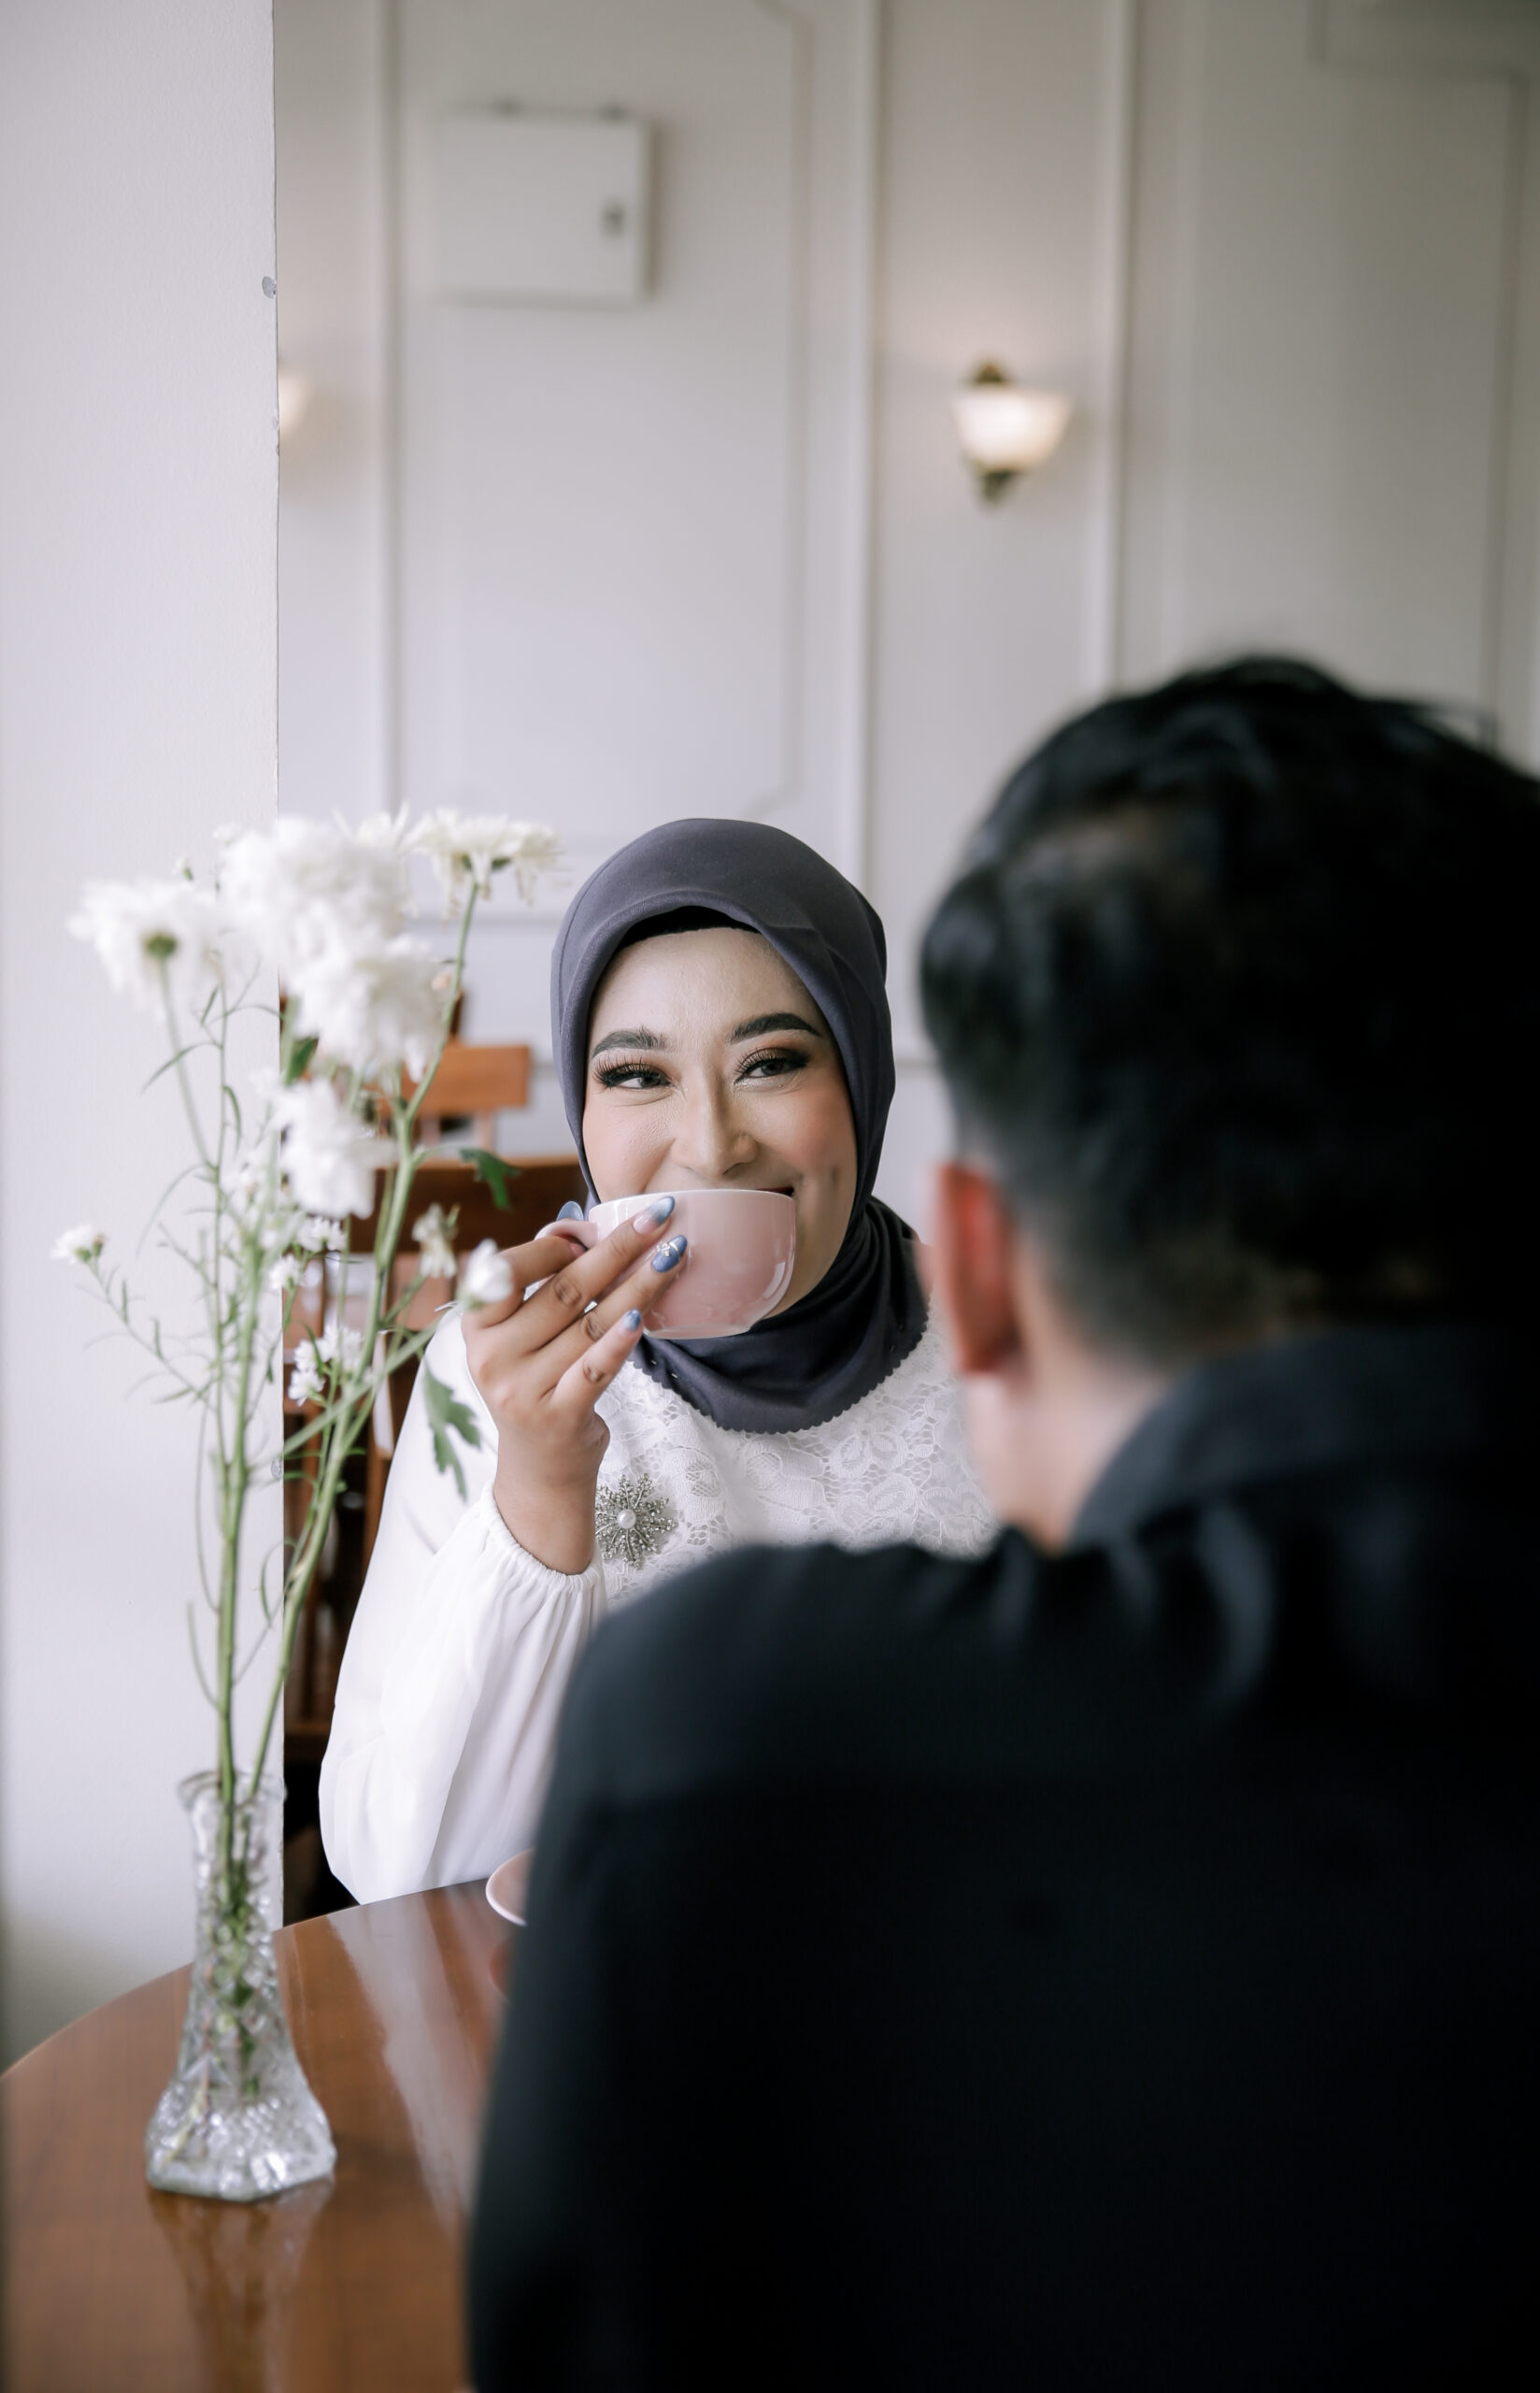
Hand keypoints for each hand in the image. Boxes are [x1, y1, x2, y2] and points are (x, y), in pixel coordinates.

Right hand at [462, 1197, 687, 1572]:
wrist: (540, 1468)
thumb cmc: (537, 1380)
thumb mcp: (522, 1334)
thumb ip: (541, 1281)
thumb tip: (575, 1227)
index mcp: (475, 1325)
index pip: (511, 1269)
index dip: (557, 1246)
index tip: (598, 1229)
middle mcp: (491, 1356)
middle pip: (564, 1290)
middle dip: (618, 1247)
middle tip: (660, 1214)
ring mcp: (522, 1390)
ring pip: (590, 1324)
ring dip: (639, 1284)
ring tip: (675, 1253)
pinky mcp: (558, 1417)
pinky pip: (595, 1369)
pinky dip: (620, 1340)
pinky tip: (645, 1313)